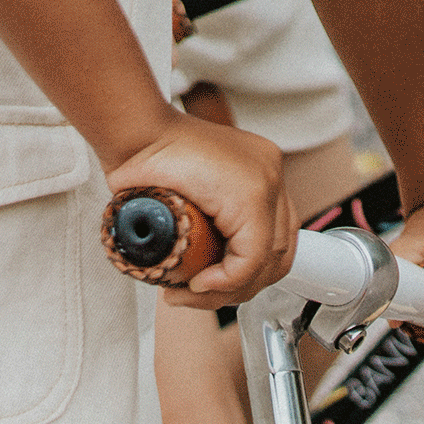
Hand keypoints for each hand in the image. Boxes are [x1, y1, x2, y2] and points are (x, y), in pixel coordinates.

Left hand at [107, 114, 295, 309]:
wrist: (142, 130)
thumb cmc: (144, 162)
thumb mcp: (159, 218)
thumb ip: (187, 255)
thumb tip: (198, 282)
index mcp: (248, 191)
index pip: (255, 259)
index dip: (227, 284)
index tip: (196, 286)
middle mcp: (269, 178)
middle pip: (274, 257)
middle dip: (238, 285)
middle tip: (201, 292)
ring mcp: (271, 173)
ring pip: (281, 245)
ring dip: (250, 272)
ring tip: (213, 282)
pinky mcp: (266, 174)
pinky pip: (277, 225)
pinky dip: (256, 250)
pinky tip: (229, 260)